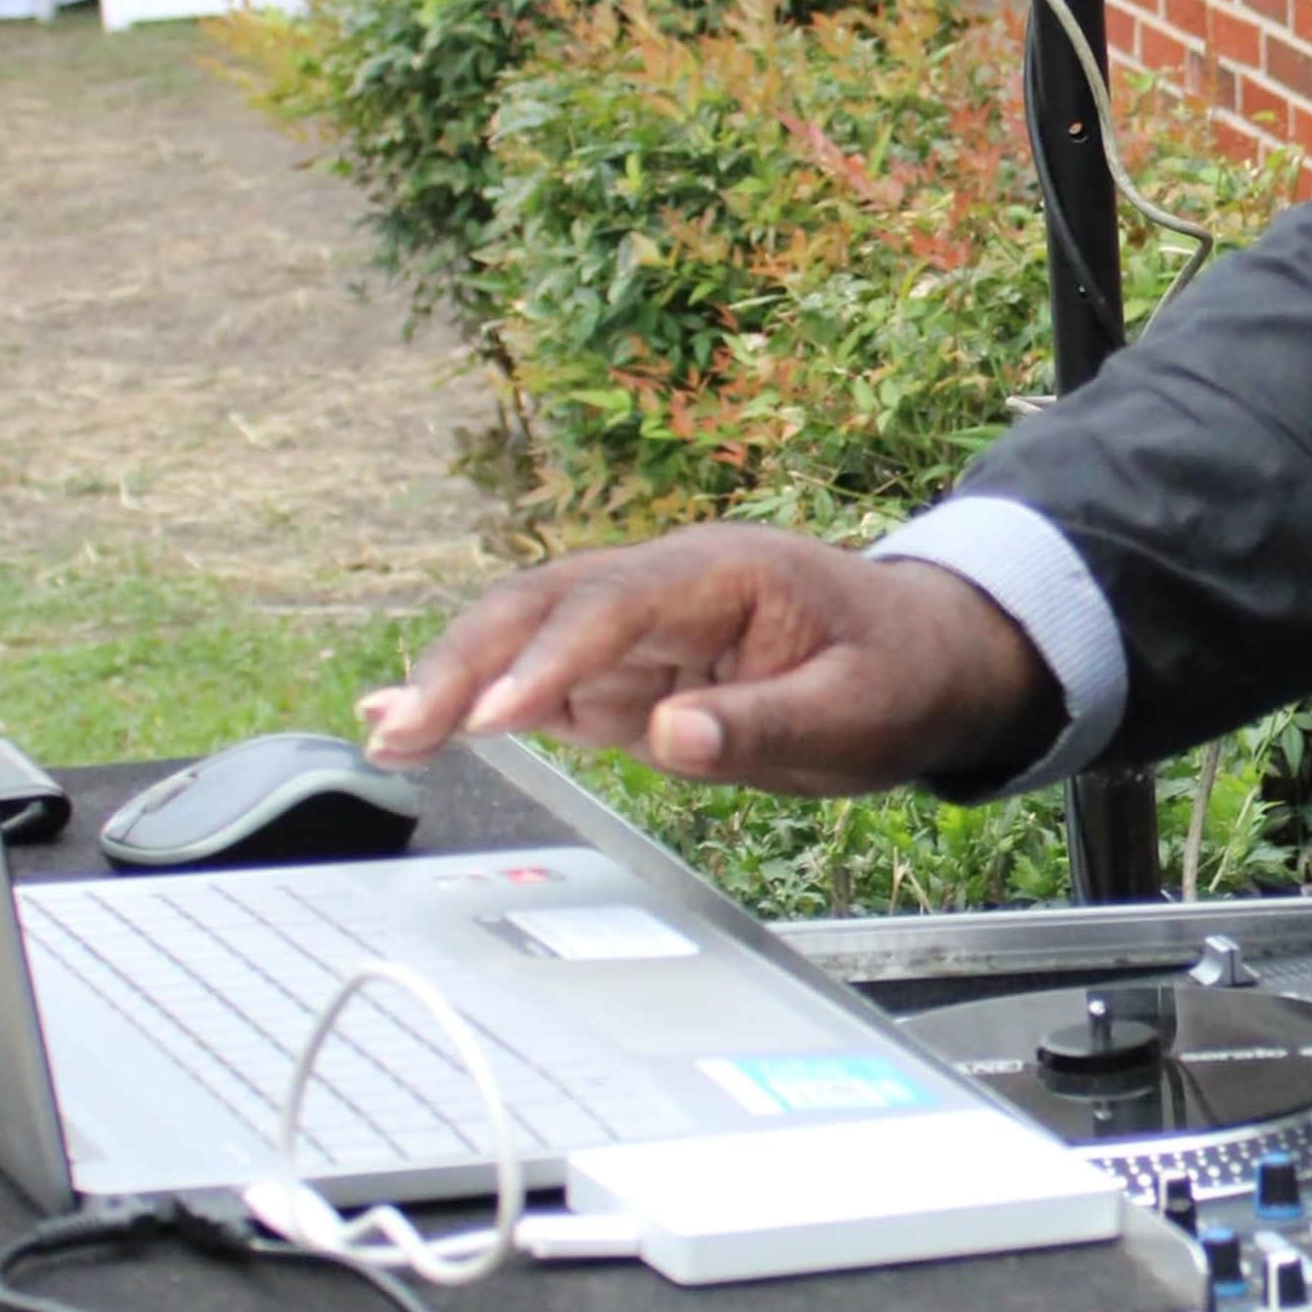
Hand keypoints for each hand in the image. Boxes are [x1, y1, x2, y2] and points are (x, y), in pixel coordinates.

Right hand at [361, 531, 1056, 798]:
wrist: (926, 656)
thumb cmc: (898, 675)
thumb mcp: (858, 713)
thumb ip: (765, 723)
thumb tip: (671, 736)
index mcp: (724, 574)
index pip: (615, 605)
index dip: (551, 657)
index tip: (498, 714)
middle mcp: (666, 585)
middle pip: (544, 602)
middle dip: (467, 660)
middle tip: (405, 727)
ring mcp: (640, 625)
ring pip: (526, 632)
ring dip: (453, 678)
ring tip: (385, 733)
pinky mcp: (628, 670)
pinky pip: (541, 676)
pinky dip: (476, 700)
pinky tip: (410, 724)